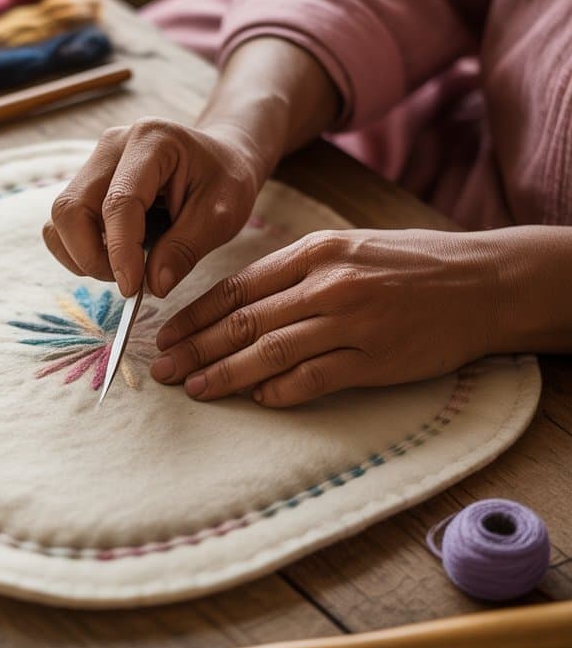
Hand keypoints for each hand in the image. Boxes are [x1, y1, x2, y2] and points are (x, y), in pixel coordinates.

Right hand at [43, 118, 269, 298]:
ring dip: (81, 255)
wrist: (218, 158)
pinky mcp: (85, 182)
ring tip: (121, 269)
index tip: (132, 289)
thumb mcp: (222, 215)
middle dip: (91, 256)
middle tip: (127, 281)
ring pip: (60, 218)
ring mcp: (93, 162)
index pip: (119, 202)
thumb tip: (153, 285)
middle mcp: (112, 146)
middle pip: (72, 208)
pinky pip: (63, 223)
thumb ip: (186, 248)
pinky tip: (111, 257)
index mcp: (152, 141)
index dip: (121, 251)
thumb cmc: (224, 181)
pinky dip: (77, 249)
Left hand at [151, 228, 504, 405]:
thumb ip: (293, 272)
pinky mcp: (375, 357)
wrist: (482, 283)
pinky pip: (314, 378)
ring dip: (226, 374)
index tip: (167, 335)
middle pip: (244, 321)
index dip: (196, 315)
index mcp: (314, 252)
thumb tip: (236, 305)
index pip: (237, 287)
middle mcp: (328, 284)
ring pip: (270, 352)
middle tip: (164, 370)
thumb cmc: (408, 265)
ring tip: (194, 389)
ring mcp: (351, 321)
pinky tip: (256, 399)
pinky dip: (280, 391)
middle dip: (196, 348)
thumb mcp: (347, 247)